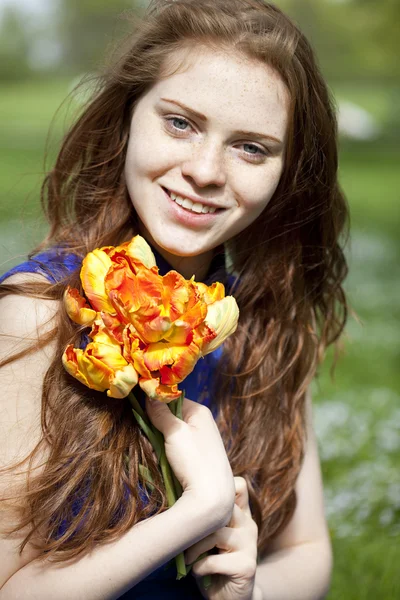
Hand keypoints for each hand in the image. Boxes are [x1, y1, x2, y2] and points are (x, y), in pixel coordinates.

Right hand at [145, 396, 235, 524]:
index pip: (172, 398)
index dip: (157, 405)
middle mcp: (201, 423)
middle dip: (156, 429)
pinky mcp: (195, 457)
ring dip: (158, 444)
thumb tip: (149, 395)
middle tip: (151, 441)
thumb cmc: (195, 461)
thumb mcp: (175, 432)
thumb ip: (161, 413)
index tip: (144, 415)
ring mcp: (198, 440)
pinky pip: (174, 449)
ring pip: (168, 435)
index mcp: (199, 412)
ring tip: (159, 456)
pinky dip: (166, 455)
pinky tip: (165, 464)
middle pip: (169, 417)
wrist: (212, 497)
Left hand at [184, 476, 258, 599]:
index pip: (239, 485)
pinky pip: (214, 560)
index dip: (220, 488)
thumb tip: (174, 494)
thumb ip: (204, 517)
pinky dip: (200, 568)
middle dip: (198, 523)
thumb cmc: (212, 563)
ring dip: (194, 548)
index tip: (198, 501)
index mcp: (241, 514)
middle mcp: (249, 525)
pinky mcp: (247, 566)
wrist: (229, 599)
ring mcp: (250, 544)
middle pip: (222, 507)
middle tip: (185, 536)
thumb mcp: (208, 536)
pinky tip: (199, 572)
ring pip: (216, 533)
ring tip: (188, 559)